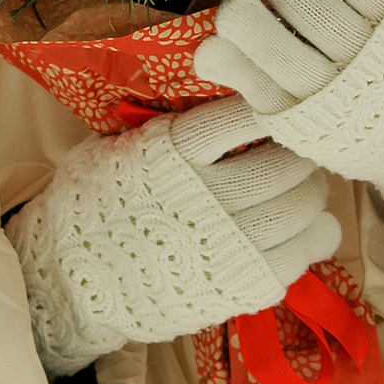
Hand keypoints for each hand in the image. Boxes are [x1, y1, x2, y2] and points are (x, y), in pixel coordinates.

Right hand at [9, 97, 340, 376]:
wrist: (68, 284)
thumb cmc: (89, 207)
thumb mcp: (112, 148)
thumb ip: (162, 126)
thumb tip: (207, 96)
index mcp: (174, 153)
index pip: (245, 116)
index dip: (268, 108)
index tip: (273, 107)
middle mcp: (209, 196)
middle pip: (286, 164)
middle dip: (298, 154)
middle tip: (295, 153)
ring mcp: (229, 245)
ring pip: (304, 208)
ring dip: (310, 193)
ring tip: (300, 189)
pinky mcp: (242, 287)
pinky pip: (305, 253)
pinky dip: (314, 235)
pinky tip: (302, 229)